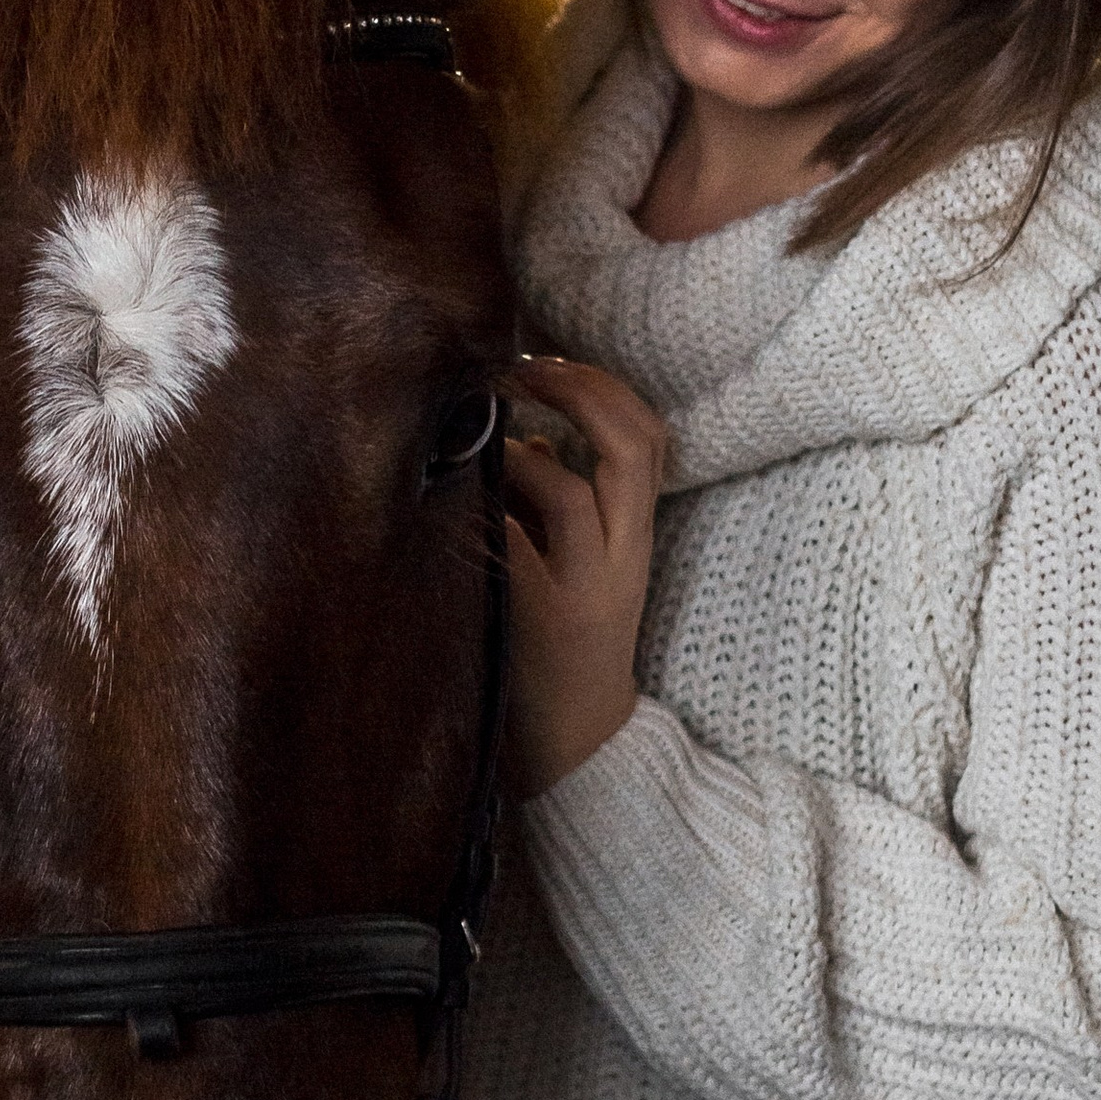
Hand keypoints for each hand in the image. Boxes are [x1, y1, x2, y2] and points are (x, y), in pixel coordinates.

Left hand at [502, 357, 667, 798]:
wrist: (579, 740)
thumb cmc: (566, 639)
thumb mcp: (581, 559)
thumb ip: (561, 494)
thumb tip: (517, 426)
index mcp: (637, 533)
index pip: (650, 435)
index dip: (602, 384)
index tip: (544, 359)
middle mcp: (621, 555)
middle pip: (630, 447)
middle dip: (574, 390)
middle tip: (515, 369)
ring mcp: (582, 589)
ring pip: (568, 495)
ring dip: (518, 454)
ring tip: (482, 443)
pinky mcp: (538, 622)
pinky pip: (511, 550)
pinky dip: (480, 512)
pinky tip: (450, 497)